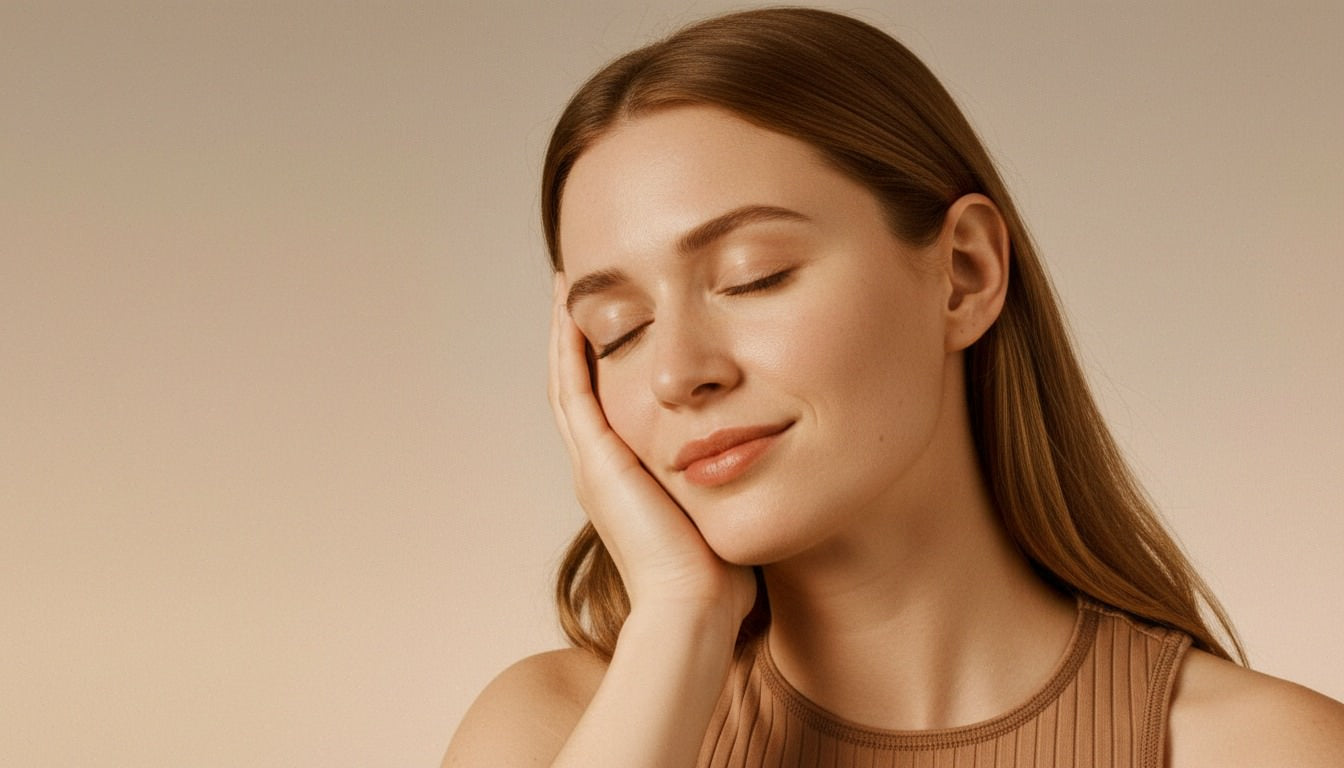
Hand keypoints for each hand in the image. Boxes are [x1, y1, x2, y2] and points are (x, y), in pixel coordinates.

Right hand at [548, 276, 755, 623]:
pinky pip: (573, 389)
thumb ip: (727, 480)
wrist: (694, 605)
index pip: (605, 406)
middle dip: (577, 338)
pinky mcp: (597, 460)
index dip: (602, 362)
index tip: (613, 321)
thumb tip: (762, 459)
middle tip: (576, 292)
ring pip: (567, 380)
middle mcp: (600, 467)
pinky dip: (569, 349)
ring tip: (568, 286)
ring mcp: (593, 462)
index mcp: (624, 479)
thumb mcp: (719, 509)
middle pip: (578, 385)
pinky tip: (573, 311)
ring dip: (567, 332)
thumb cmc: (717, 574)